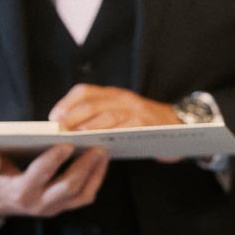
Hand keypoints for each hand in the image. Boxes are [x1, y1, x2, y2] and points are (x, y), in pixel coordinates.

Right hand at [0, 144, 108, 221]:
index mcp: (19, 192)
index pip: (39, 175)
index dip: (54, 160)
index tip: (67, 143)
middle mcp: (38, 203)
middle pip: (67, 187)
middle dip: (84, 166)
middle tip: (97, 146)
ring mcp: (52, 207)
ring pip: (80, 194)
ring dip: (95, 173)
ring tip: (103, 151)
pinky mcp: (62, 207)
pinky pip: (84, 196)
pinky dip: (95, 179)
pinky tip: (100, 161)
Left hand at [49, 84, 178, 131]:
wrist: (180, 127)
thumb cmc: (144, 125)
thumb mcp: (121, 115)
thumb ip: (99, 119)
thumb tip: (69, 131)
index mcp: (113, 95)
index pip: (85, 92)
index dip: (66, 103)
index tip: (53, 117)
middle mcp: (123, 98)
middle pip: (92, 103)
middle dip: (72, 115)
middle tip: (59, 129)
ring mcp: (135, 110)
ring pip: (107, 115)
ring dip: (88, 125)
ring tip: (75, 135)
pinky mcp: (146, 123)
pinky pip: (125, 127)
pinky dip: (111, 134)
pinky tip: (100, 143)